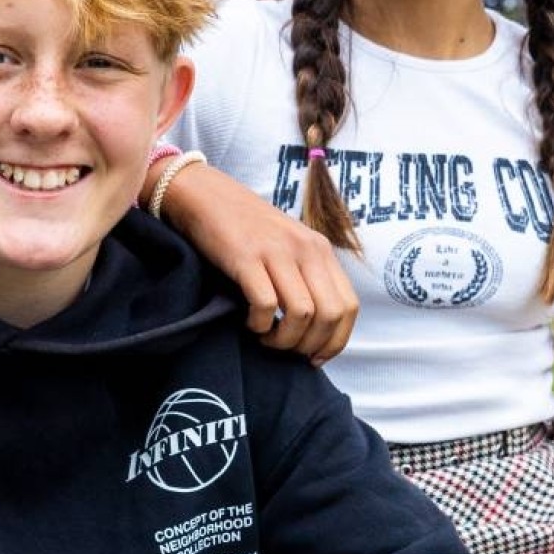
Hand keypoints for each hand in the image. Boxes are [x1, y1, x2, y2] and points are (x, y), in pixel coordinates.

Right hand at [155, 164, 357, 362]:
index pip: (348, 307)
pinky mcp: (246, 257)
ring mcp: (277, 252)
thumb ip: (305, 274)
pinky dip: (259, 324)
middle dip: (309, 345)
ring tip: (265, 337)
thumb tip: (314, 325)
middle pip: (329, 315)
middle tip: (285, 350)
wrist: (205, 196)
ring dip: (283, 339)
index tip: (314, 357)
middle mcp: (306, 249)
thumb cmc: (243, 228)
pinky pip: (266, 305)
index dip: (335, 341)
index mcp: (320, 249)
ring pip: (302, 315)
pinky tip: (248, 323)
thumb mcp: (287, 245)